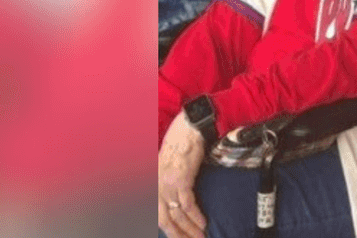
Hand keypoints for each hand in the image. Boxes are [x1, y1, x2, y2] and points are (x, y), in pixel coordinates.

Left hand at [158, 112, 207, 237]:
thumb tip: (175, 200)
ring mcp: (167, 184)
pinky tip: (203, 224)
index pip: (155, 215)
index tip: (178, 236)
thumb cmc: (179, 144)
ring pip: (177, 215)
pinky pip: (188, 205)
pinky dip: (196, 216)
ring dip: (190, 229)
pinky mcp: (181, 180)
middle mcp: (156, 187)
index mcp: (153, 184)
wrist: (188, 129)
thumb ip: (166, 182)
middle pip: (164, 220)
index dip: (167, 229)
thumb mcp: (166, 165)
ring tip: (200, 237)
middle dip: (178, 234)